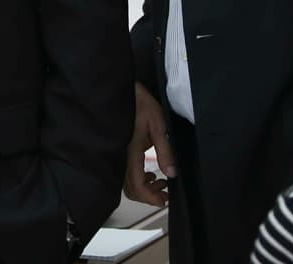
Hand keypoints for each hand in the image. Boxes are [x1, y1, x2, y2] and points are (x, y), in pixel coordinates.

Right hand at [123, 82, 176, 205]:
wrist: (124, 92)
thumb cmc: (140, 104)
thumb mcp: (158, 125)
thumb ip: (165, 151)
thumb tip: (172, 172)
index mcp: (131, 152)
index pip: (137, 185)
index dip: (150, 197)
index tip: (164, 200)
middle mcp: (122, 157)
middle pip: (131, 189)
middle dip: (149, 195)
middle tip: (166, 194)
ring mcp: (120, 154)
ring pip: (128, 183)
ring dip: (145, 187)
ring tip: (161, 181)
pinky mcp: (121, 151)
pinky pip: (127, 173)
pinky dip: (140, 179)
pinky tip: (151, 172)